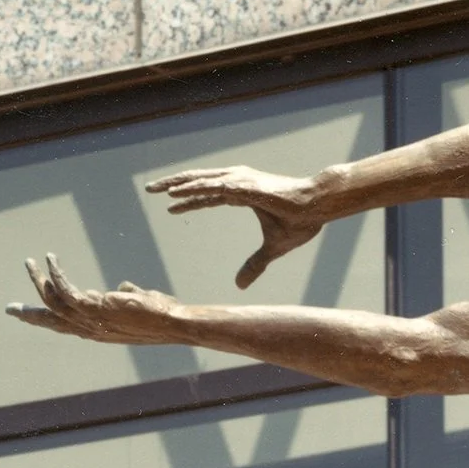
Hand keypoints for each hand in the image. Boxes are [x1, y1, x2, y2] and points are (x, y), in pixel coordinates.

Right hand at [8, 255, 185, 343]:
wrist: (172, 323)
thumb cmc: (159, 315)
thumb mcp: (137, 305)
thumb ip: (126, 296)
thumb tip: (122, 287)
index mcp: (96, 330)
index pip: (65, 327)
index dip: (46, 321)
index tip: (30, 316)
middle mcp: (89, 329)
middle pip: (51, 322)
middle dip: (28, 315)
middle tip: (10, 308)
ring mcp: (90, 319)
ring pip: (53, 302)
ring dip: (39, 281)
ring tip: (30, 262)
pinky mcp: (95, 307)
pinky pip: (65, 290)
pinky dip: (55, 273)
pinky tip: (50, 258)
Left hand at [144, 165, 323, 287]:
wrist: (318, 206)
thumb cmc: (301, 221)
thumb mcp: (272, 249)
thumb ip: (254, 265)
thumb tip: (239, 286)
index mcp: (243, 193)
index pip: (208, 195)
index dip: (189, 200)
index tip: (170, 205)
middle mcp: (238, 182)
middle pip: (198, 182)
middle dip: (173, 185)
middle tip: (151, 189)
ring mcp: (240, 182)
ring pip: (201, 181)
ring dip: (177, 184)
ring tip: (156, 189)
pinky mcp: (245, 187)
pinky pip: (213, 188)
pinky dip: (194, 189)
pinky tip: (176, 192)